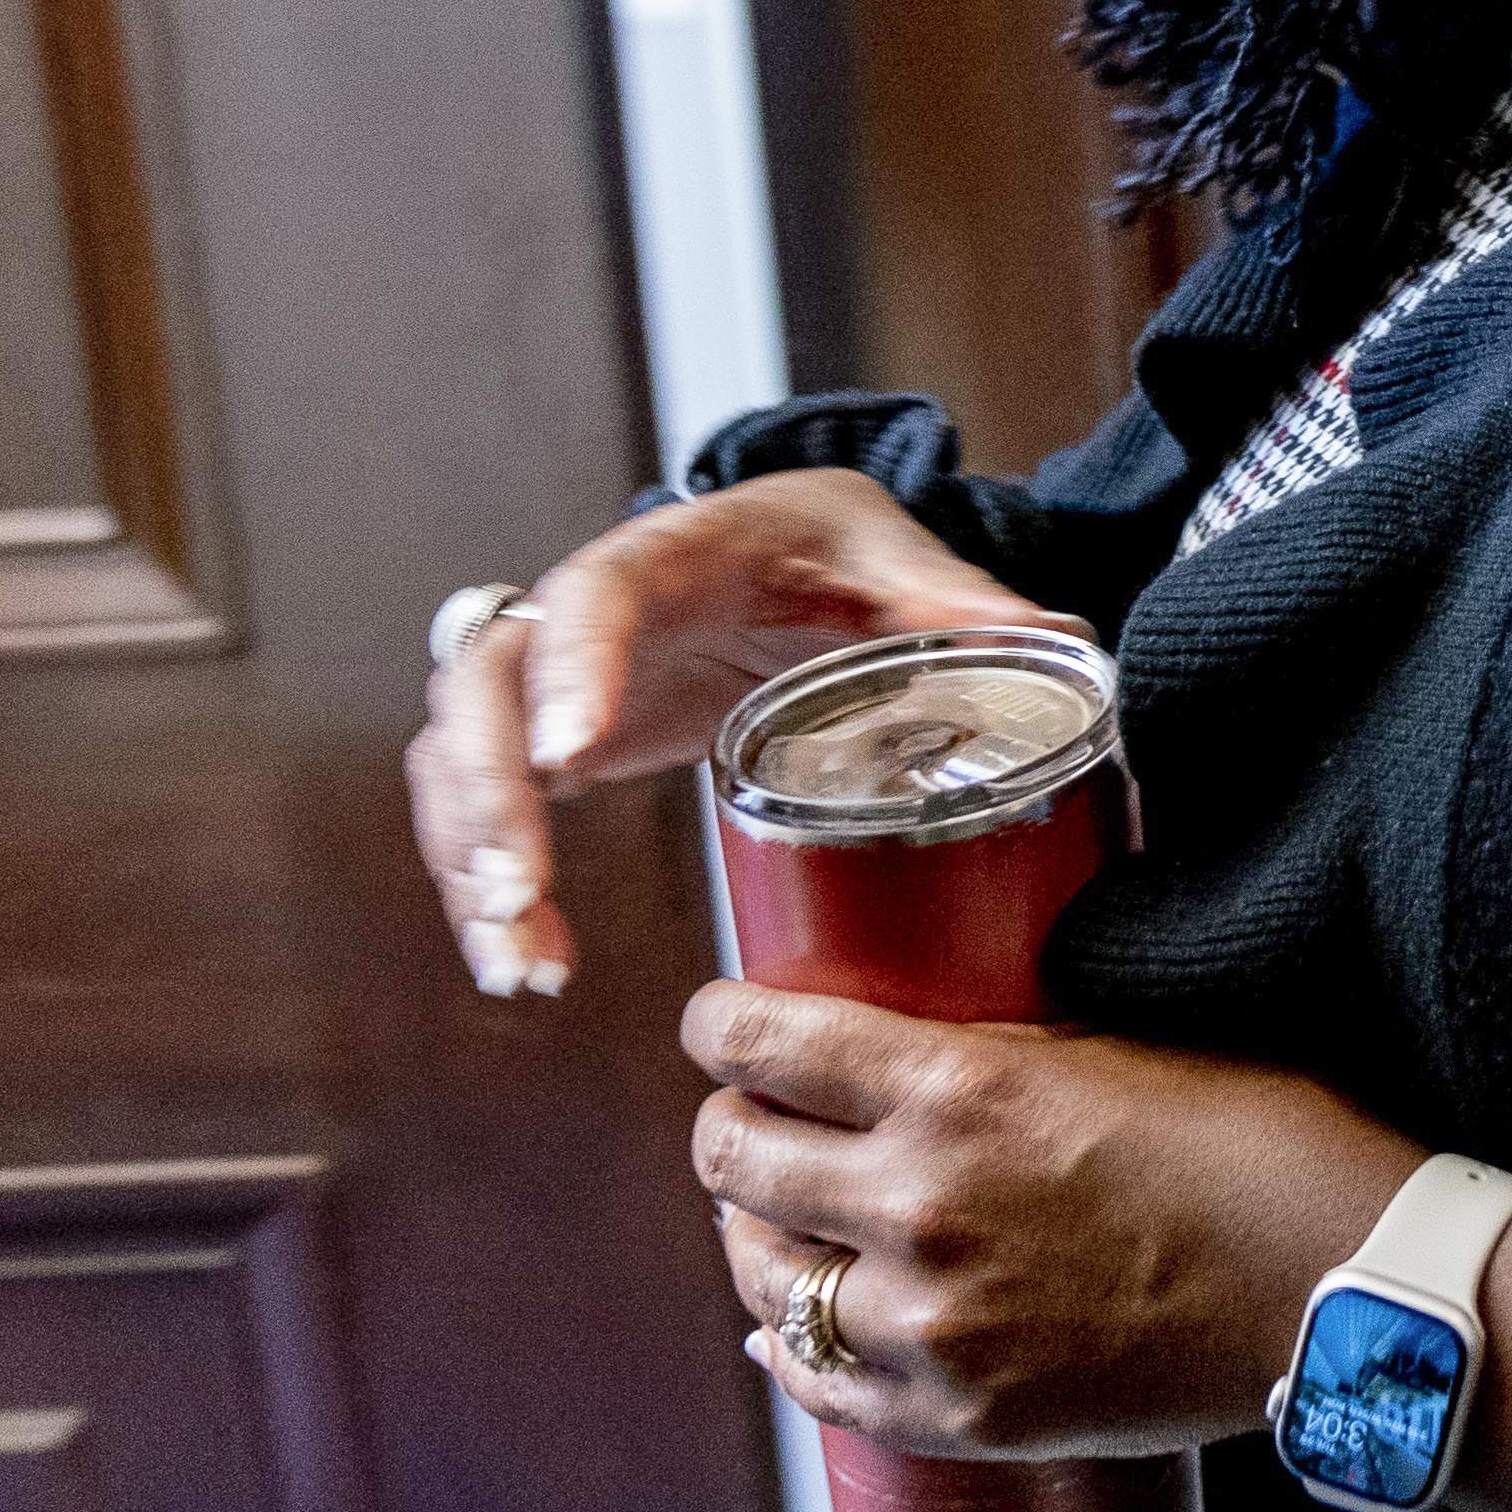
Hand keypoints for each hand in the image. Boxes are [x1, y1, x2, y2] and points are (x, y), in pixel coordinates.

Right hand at [407, 467, 1059, 997]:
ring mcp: (551, 678)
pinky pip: (481, 809)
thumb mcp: (893, 558)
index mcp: (670, 555)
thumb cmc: (831, 550)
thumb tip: (1050, 640)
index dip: (573, 670)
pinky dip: (487, 886)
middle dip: (488, 794)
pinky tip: (527, 960)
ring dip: (472, 860)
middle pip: (489, 686)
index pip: (594, 596)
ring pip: (461, 758)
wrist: (785, 560)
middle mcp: (583, 611)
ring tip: (524, 961)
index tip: (576, 756)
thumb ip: (953, 602)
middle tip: (518, 893)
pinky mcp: (547, 739)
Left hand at [691, 988, 1411, 1459]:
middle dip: (727, 1128)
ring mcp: (933, 1324)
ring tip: (772, 1220)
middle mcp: (921, 1206)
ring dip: (753, 1237)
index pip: (769, 1044)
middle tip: (744, 1118)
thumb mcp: (1117, 1053)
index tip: (715, 1021)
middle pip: (736, 1162)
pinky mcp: (959, 1416)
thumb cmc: (1260, 1148)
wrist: (1341, 1294)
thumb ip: (997, 1057)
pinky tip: (790, 1330)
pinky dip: (788, 1350)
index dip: (719, 1024)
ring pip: (762, 1279)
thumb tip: (907, 1059)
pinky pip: (817, 1385)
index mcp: (961, 1091)